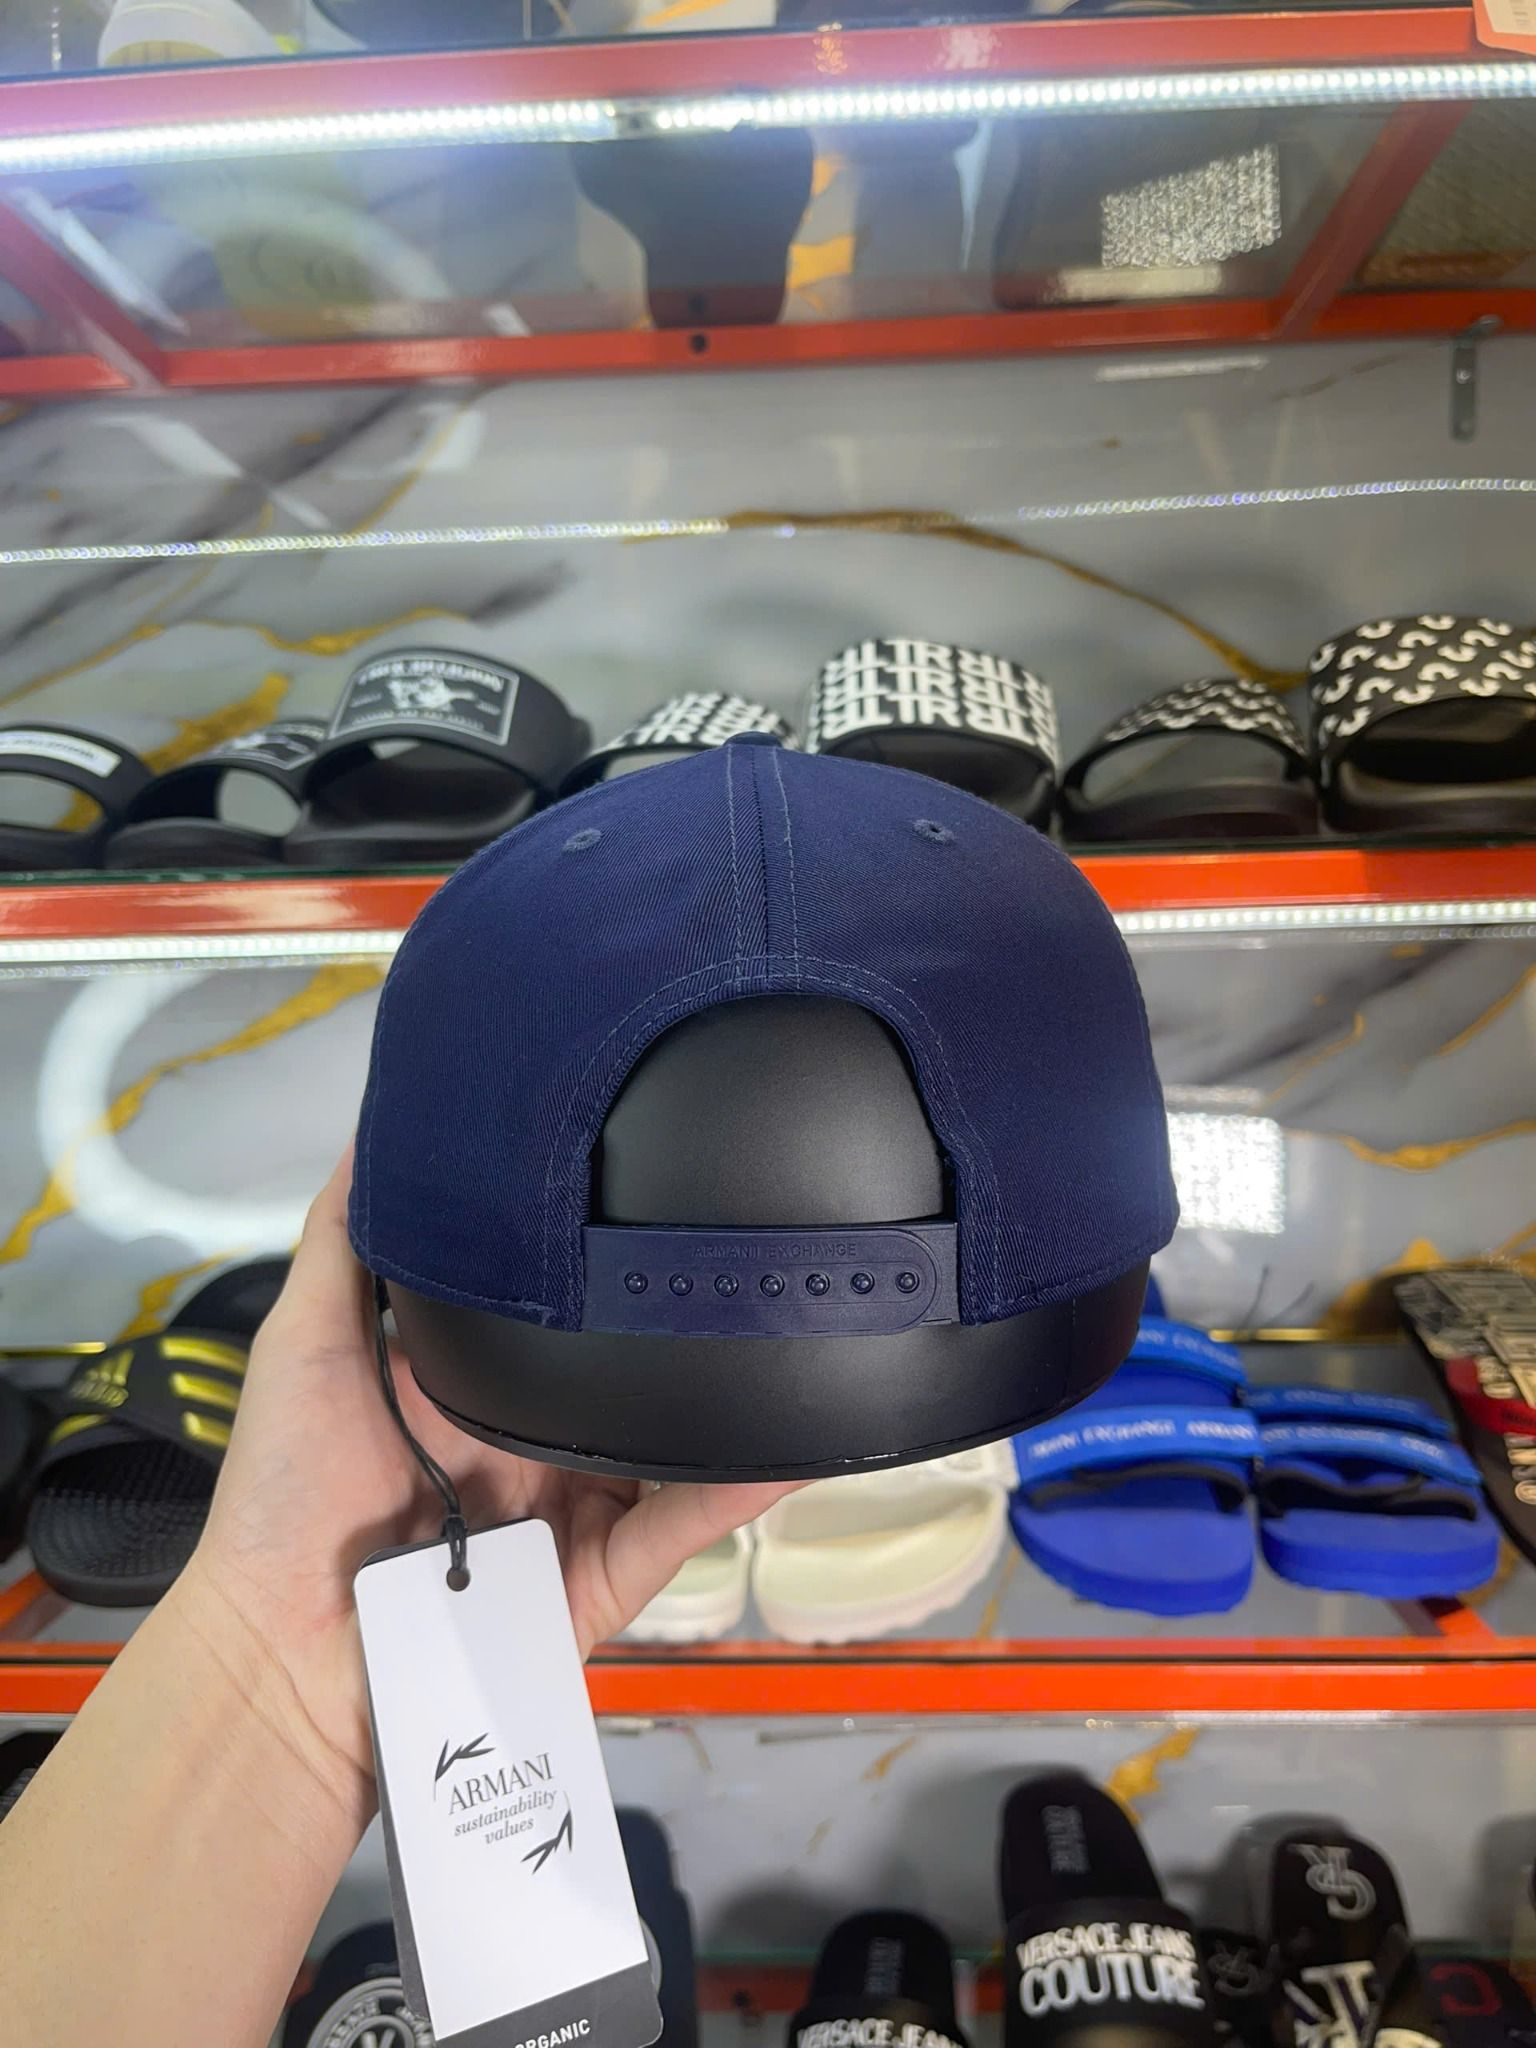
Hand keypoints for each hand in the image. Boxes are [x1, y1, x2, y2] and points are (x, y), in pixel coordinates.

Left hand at [183, 1146, 796, 1825]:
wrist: (283, 1654)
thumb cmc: (288, 1492)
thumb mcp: (306, 1341)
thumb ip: (348, 1244)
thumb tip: (385, 1125)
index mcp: (474, 1381)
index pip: (557, 1302)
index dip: (601, 1247)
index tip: (655, 1164)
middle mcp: (535, 1437)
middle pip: (628, 1369)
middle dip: (686, 1318)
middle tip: (754, 1238)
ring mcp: (576, 1507)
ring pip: (674, 1442)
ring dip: (735, 1396)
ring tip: (802, 1321)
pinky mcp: (605, 1576)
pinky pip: (681, 1524)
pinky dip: (738, 1485)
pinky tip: (795, 1433)